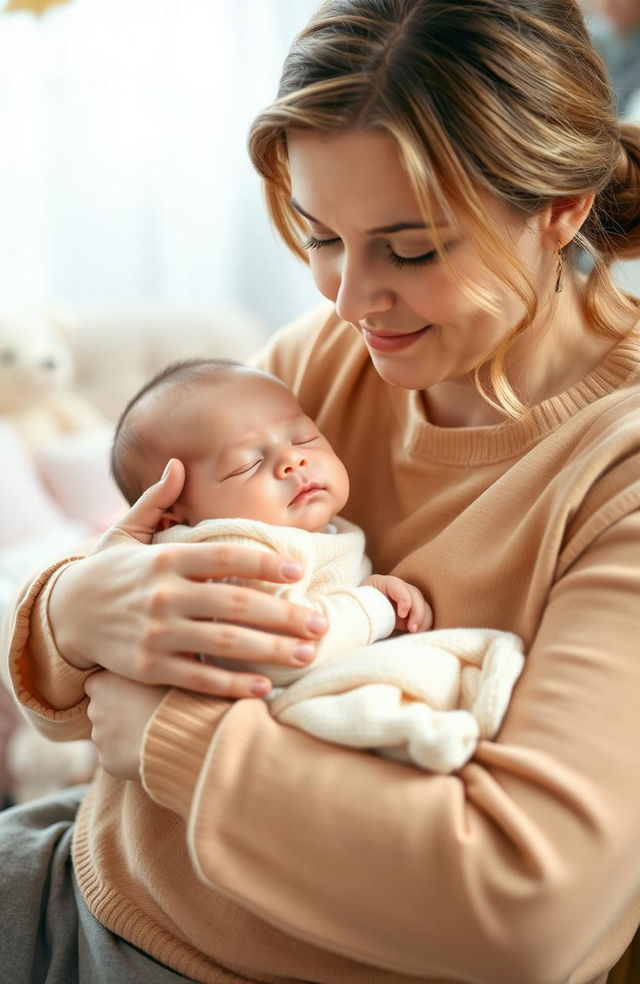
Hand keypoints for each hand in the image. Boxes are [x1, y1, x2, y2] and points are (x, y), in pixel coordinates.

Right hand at [48, 459, 327, 697]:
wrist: (63, 615)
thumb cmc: (106, 570)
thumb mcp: (125, 531)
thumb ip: (156, 500)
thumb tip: (177, 462)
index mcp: (165, 559)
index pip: (224, 557)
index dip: (263, 562)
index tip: (298, 569)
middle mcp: (163, 595)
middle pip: (235, 605)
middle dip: (284, 615)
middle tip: (321, 622)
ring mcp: (156, 634)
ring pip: (223, 644)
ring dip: (270, 650)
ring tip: (307, 654)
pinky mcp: (148, 667)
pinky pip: (198, 678)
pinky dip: (232, 685)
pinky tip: (265, 686)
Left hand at [85, 671, 167, 780]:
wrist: (187, 735)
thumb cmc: (178, 697)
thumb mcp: (161, 673)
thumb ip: (143, 673)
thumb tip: (150, 668)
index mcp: (103, 681)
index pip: (98, 684)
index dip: (117, 689)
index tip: (134, 692)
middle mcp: (95, 709)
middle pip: (101, 710)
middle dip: (118, 713)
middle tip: (146, 714)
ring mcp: (100, 737)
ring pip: (109, 735)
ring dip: (124, 735)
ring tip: (154, 733)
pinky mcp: (107, 761)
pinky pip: (116, 757)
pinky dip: (129, 756)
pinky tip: (150, 750)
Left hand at [363, 574, 432, 632]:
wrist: (362, 616)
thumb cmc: (359, 611)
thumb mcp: (360, 607)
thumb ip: (368, 609)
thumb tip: (373, 618)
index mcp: (382, 583)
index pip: (398, 586)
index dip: (404, 600)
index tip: (401, 615)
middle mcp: (398, 587)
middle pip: (415, 594)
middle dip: (417, 612)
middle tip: (412, 629)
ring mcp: (407, 597)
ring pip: (424, 604)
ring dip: (424, 619)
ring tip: (415, 631)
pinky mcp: (412, 610)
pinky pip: (426, 613)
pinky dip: (426, 623)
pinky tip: (421, 632)